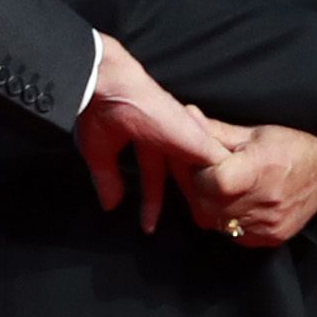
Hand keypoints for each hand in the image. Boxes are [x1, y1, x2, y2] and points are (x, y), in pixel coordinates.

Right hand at [77, 33, 231, 229]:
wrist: (108, 90)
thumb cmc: (99, 112)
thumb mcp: (100, 153)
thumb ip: (108, 179)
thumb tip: (110, 205)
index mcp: (149, 136)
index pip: (154, 175)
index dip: (151, 201)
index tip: (148, 226)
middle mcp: (170, 137)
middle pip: (184, 175)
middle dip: (187, 200)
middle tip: (193, 225)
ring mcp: (185, 137)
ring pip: (203, 173)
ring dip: (203, 198)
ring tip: (204, 223)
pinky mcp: (198, 141)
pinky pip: (216, 171)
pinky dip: (218, 189)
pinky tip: (218, 206)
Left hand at [180, 123, 316, 246]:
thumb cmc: (294, 146)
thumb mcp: (255, 131)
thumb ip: (216, 131)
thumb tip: (185, 117)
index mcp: (256, 173)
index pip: (206, 180)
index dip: (193, 169)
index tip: (194, 157)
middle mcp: (260, 205)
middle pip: (203, 202)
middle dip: (196, 185)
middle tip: (202, 168)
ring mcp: (263, 227)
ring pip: (212, 220)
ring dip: (207, 201)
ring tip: (220, 182)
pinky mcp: (266, 240)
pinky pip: (229, 232)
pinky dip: (225, 216)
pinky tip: (235, 200)